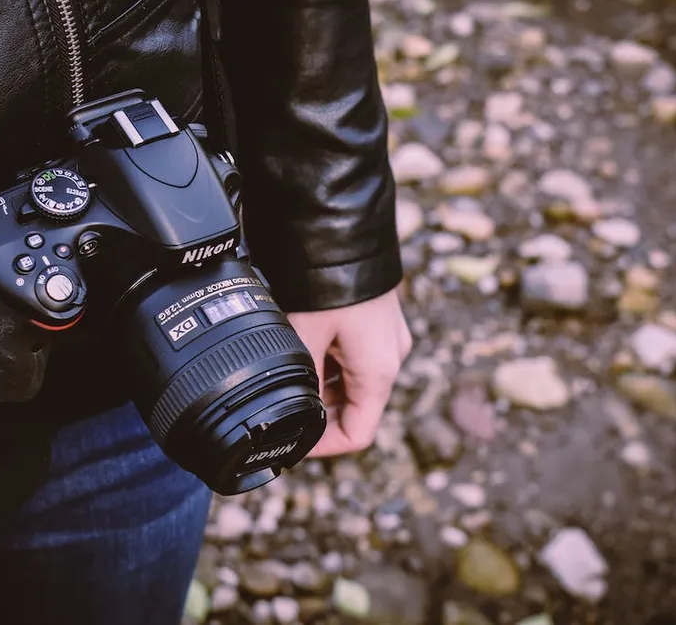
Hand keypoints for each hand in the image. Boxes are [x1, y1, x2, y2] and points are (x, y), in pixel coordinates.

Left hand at [287, 287, 411, 457]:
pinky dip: (332, 363)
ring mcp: (389, 340)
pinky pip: (357, 357)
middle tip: (283, 406)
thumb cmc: (327, 282)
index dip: (324, 445)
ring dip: (324, 386)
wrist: (345, 230)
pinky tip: (306, 347)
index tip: (295, 440)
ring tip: (289, 372)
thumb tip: (290, 412)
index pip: (358, 434)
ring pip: (354, 382)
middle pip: (356, 409)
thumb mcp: (304, 336)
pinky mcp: (381, 323)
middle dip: (320, 414)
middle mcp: (392, 360)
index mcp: (378, 372)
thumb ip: (301, 380)